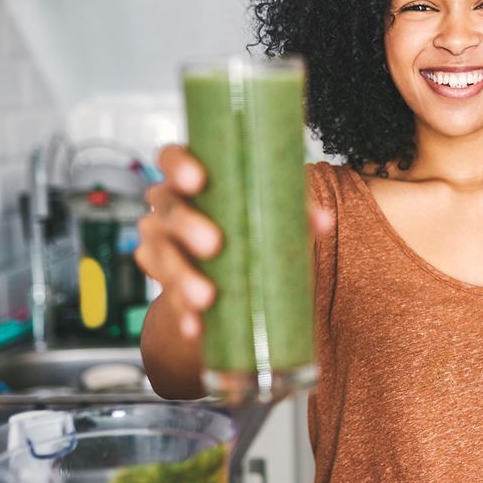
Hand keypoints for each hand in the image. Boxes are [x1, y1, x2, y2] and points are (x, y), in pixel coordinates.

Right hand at [135, 144, 332, 338]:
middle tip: (214, 244)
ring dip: (182, 277)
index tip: (198, 180)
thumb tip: (322, 220)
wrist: (235, 273)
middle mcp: (168, 207)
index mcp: (191, 179)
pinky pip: (166, 297)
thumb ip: (296, 211)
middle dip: (187, 226)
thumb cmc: (252, 226)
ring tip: (206, 297)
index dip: (179, 164)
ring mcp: (159, 243)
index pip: (172, 157)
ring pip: (160, 255)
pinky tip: (197, 326)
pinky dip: (183, 313)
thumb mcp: (275, 215)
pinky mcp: (163, 281)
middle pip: (168, 208)